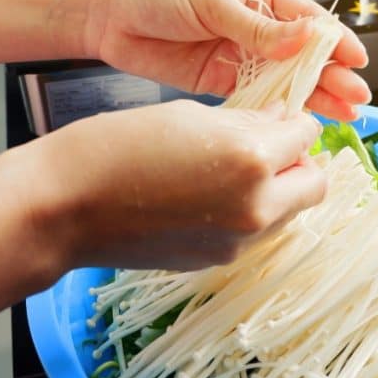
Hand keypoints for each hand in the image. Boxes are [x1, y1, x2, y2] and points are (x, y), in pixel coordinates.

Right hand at [15, 100, 325, 271]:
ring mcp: (237, 243)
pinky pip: (253, 234)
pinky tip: (206, 197)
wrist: (63, 208)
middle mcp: (255, 208)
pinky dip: (245, 213)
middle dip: (297, 161)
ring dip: (276, 191)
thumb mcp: (187, 115)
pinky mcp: (215, 262)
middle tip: (266, 146)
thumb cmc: (113, 148)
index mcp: (251, 160)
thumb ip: (244, 122)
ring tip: (230, 171)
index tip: (278, 115)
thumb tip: (279, 121)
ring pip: (288, 214)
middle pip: (314, 185)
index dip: (293, 120)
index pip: (306, 135)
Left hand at [86, 0, 370, 120]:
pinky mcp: (218, 81)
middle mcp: (254, 27)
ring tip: (342, 115)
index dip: (335, 42)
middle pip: (302, 55)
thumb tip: (305, 38)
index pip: (306, 20)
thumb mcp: (211, 2)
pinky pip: (255, 98)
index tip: (358, 62)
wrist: (106, 14)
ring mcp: (237, 56)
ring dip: (312, 97)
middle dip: (332, 76)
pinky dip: (276, 110)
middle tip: (358, 99)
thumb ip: (256, 27)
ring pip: (284, 80)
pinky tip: (298, 122)